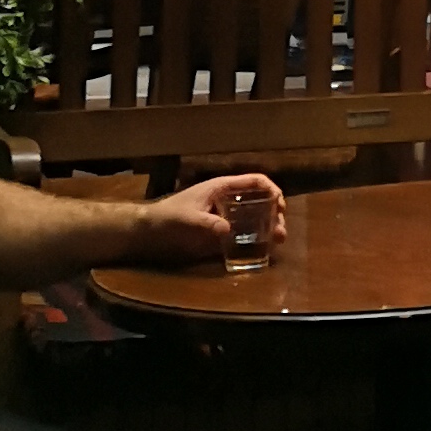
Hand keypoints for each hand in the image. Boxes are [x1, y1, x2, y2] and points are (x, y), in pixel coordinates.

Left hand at [130, 174, 285, 265]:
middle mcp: (226, 200)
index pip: (253, 181)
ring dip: (268, 226)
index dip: (271, 189)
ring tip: (278, 240)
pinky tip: (262, 249)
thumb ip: (207, 223)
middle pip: (258, 200)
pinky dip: (255, 238)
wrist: (148, 232)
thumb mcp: (187, 219)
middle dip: (274, 212)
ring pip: (253, 217)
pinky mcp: (218, 233)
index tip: (280, 204)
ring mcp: (223, 216)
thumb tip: (228, 230)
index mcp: (221, 188)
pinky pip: (242, 233)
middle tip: (281, 230)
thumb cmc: (167, 217)